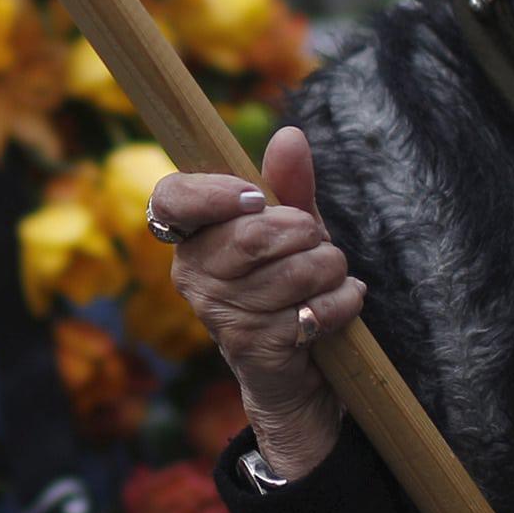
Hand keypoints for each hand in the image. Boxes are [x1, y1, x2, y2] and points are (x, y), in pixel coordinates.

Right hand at [155, 126, 363, 482]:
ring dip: (331, 271)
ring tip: (326, 282)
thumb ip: (289, 185)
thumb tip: (289, 136)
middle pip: (256, 233)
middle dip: (308, 233)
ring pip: (297, 269)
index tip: (254, 197)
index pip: (172, 199)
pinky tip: (334, 311)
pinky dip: (341, 304)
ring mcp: (221, 314)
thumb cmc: (291, 289)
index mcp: (194, 237)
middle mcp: (193, 275)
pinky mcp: (254, 347)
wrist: (299, 376)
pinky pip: (314, 308)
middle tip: (315, 246)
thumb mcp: (293, 232)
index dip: (212, 193)